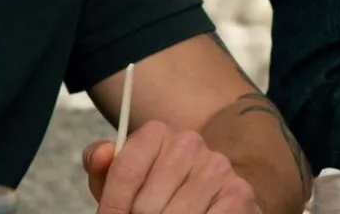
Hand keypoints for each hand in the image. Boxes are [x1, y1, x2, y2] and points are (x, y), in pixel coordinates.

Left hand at [84, 120, 257, 213]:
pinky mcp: (238, 193)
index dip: (113, 207)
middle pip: (147, 204)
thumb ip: (101, 165)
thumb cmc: (158, 189)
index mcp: (157, 132)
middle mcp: (189, 143)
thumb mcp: (125, 177)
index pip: (126, 171)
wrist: (210, 192)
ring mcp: (217, 168)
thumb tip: (101, 155)